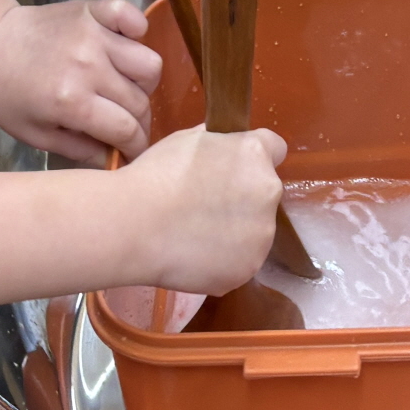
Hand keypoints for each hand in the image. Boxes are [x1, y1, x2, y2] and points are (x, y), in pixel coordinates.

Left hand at [0, 0, 161, 166]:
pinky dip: (137, 31)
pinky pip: (133, 17)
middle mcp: (89, 67)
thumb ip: (79, 150)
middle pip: (140, 101)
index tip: (134, 150)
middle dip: (140, 121)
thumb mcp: (35, 134)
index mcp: (72, 102)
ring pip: (149, 63)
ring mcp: (94, 35)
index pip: (127, 129)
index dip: (137, 146)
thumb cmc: (6, 94)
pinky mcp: (93, 10)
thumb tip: (115, 162)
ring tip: (125, 88)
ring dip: (143, 82)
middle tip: (127, 125)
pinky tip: (124, 47)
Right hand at [116, 124, 293, 293]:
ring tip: (195, 235)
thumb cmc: (155, 176)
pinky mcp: (248, 269)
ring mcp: (262, 235)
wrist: (134, 226)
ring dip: (235, 232)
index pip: (275, 149)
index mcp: (255, 155)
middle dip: (243, 198)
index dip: (254, 158)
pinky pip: (240, 262)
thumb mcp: (187, 140)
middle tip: (205, 207)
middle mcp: (269, 192)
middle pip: (265, 193)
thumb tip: (220, 145)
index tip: (236, 169)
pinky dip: (222, 261)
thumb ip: (216, 143)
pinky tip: (193, 256)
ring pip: (255, 231)